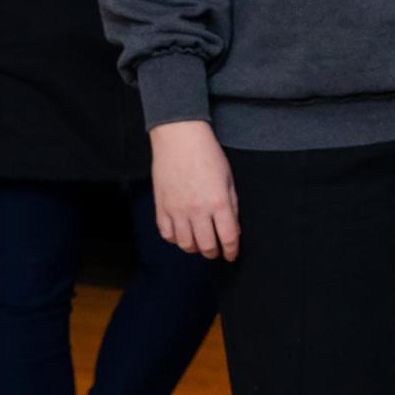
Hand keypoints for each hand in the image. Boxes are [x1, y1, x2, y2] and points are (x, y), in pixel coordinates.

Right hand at [150, 120, 240, 260]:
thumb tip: (232, 229)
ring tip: (199, 243)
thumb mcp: (228, 178)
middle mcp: (197, 210)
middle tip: (216, 251)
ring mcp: (176, 210)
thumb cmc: (208, 155)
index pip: (228, 237)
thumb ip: (232, 206)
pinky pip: (166, 234)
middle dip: (213, 253)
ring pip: (185, 244)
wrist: (179, 139)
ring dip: (194, 248)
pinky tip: (181, 233)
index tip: (232, 255)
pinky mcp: (161, 207)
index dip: (231, 251)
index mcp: (218, 202)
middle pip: (206, 246)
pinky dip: (175, 239)